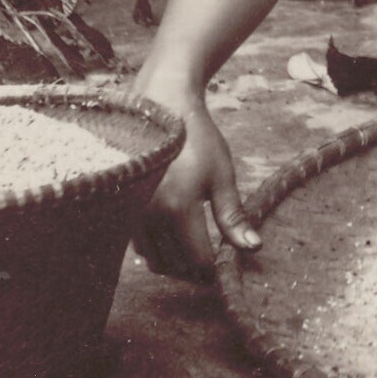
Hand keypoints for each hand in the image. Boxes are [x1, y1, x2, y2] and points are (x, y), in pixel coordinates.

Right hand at [132, 77, 255, 279]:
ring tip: (193, 241)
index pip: (197, 261)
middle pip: (175, 265)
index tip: (223, 262)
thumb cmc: (197, 140)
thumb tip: (253, 248)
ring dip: (175, 260)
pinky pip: (141, 247)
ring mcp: (132, 216)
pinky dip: (158, 248)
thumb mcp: (222, 176)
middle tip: (210, 253)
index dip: (213, 268)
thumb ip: (233, 216)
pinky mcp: (123, 213)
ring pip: (156, 260)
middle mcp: (150, 217)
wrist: (161, 109)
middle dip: (195, 266)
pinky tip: (173, 231)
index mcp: (178, 209)